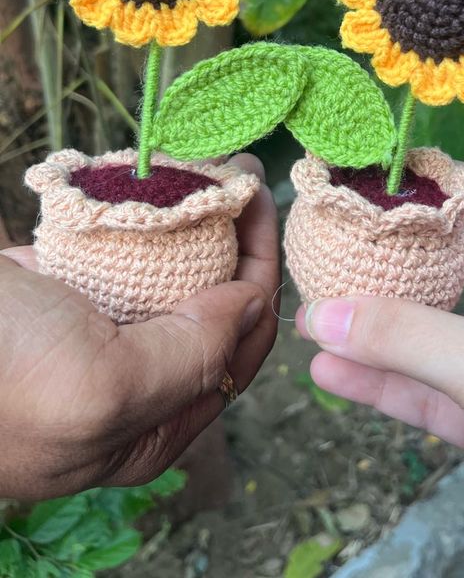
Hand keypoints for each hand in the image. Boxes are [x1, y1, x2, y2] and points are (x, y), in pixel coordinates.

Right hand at [0, 154, 278, 499]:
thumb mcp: (101, 391)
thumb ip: (190, 359)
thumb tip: (250, 306)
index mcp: (150, 428)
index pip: (239, 350)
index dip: (264, 277)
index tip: (266, 203)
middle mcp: (131, 387)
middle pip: (212, 308)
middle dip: (238, 242)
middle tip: (242, 174)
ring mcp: (97, 335)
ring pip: (173, 275)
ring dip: (198, 221)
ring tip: (211, 167)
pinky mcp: (65, 293)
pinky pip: (126, 253)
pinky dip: (148, 217)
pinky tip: (161, 181)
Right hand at [298, 165, 463, 577]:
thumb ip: (408, 338)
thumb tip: (324, 312)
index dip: (451, 181)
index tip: (388, 172)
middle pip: (458, 266)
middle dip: (402, 257)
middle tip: (340, 241)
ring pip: (434, 336)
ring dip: (379, 327)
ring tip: (315, 312)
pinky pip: (427, 394)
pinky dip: (383, 384)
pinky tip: (332, 371)